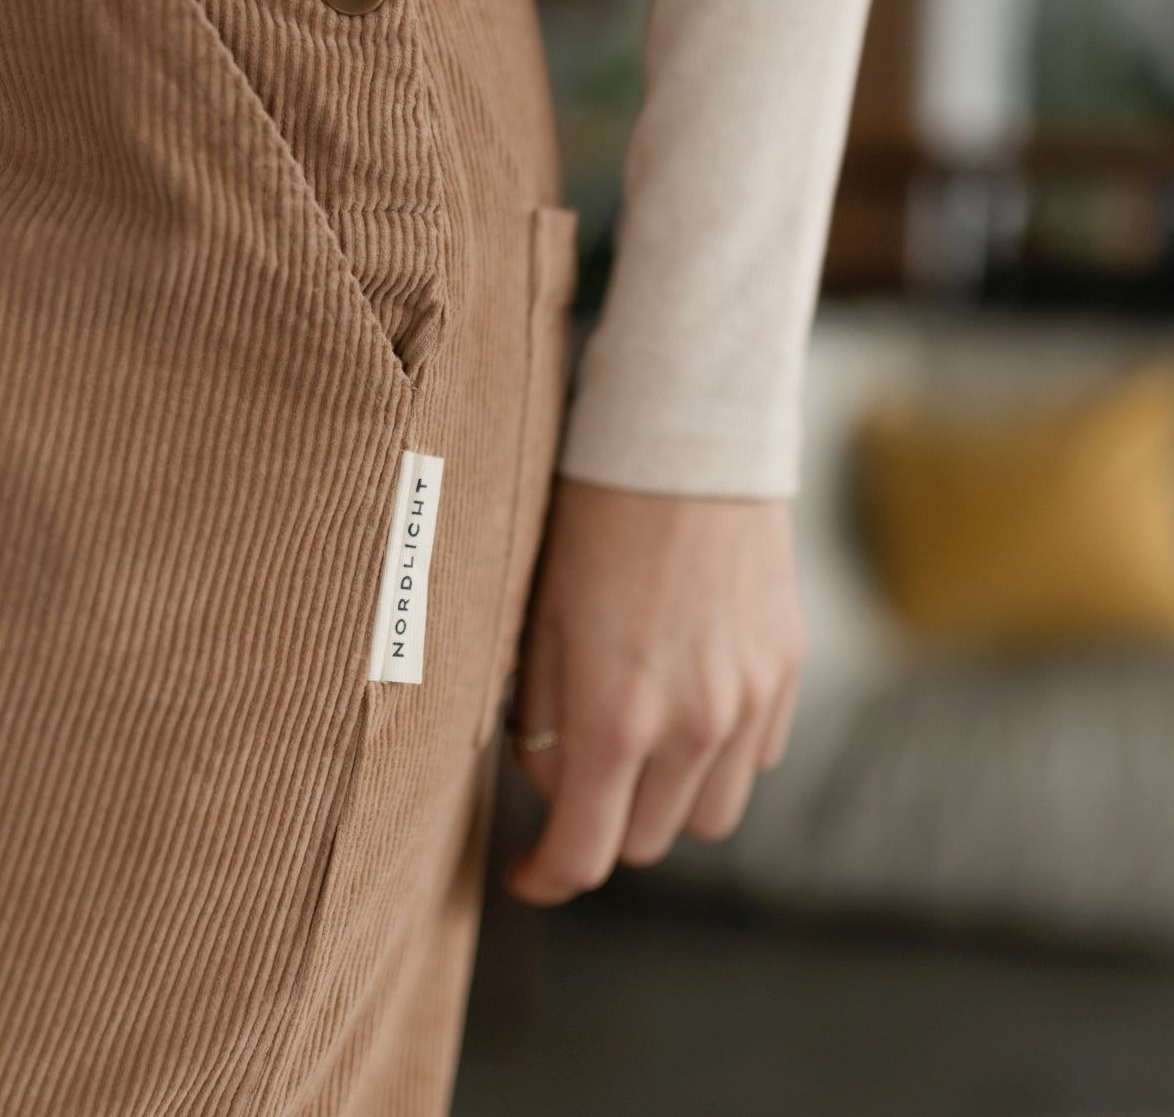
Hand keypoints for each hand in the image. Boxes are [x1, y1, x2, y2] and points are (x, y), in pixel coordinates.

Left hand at [503, 477, 803, 905]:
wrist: (687, 438)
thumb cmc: (592, 515)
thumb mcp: (537, 614)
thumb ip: (540, 716)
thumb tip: (550, 780)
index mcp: (617, 716)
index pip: (585, 852)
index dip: (548, 877)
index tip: (526, 873)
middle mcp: (695, 725)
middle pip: (648, 842)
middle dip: (601, 827)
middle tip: (571, 778)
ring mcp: (752, 701)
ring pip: (710, 816)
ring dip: (664, 802)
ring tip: (632, 742)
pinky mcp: (788, 671)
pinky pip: (755, 758)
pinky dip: (716, 757)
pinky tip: (686, 702)